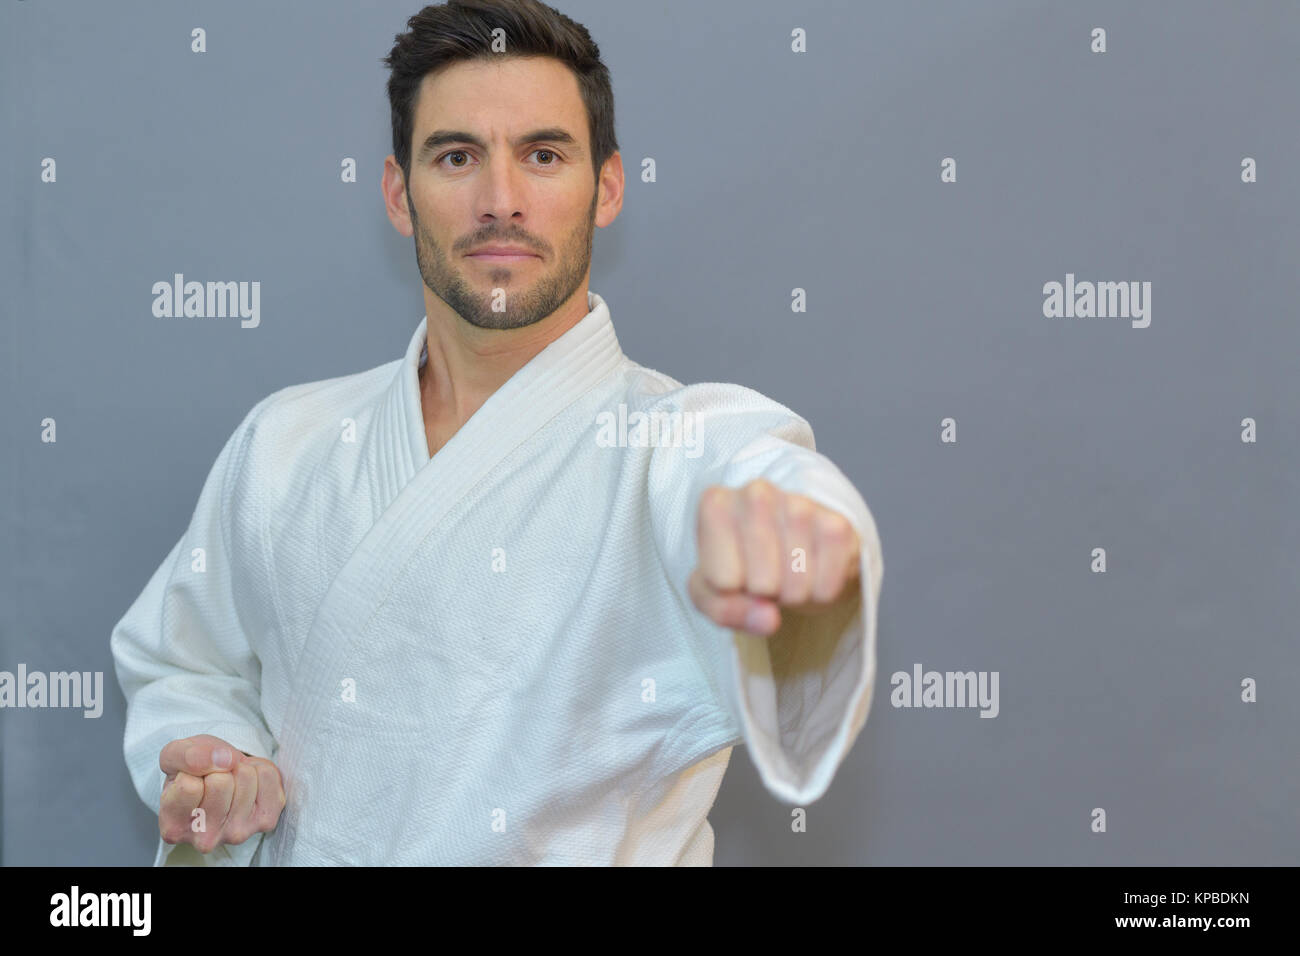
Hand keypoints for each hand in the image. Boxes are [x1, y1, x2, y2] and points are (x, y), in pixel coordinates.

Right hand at [158, 734, 285, 852]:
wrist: (221, 778)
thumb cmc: (193, 771)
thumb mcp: (174, 756)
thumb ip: (186, 755)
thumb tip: (224, 760)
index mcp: (173, 828)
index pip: (189, 786)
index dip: (193, 769)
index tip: (194, 778)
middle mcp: (205, 840)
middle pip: (221, 782)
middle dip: (218, 768)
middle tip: (214, 778)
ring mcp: (238, 833)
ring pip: (246, 776)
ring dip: (238, 768)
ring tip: (231, 780)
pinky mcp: (265, 821)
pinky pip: (267, 774)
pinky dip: (258, 767)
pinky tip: (248, 783)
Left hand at [689, 478, 859, 636]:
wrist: (788, 547)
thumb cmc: (741, 566)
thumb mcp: (714, 594)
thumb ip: (725, 611)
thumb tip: (768, 619)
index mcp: (716, 505)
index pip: (723, 580)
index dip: (732, 592)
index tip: (734, 574)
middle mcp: (756, 493)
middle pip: (763, 584)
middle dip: (765, 595)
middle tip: (765, 576)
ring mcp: (800, 504)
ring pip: (797, 586)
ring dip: (794, 595)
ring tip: (787, 572)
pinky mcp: (837, 522)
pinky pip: (827, 587)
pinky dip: (821, 594)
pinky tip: (813, 570)